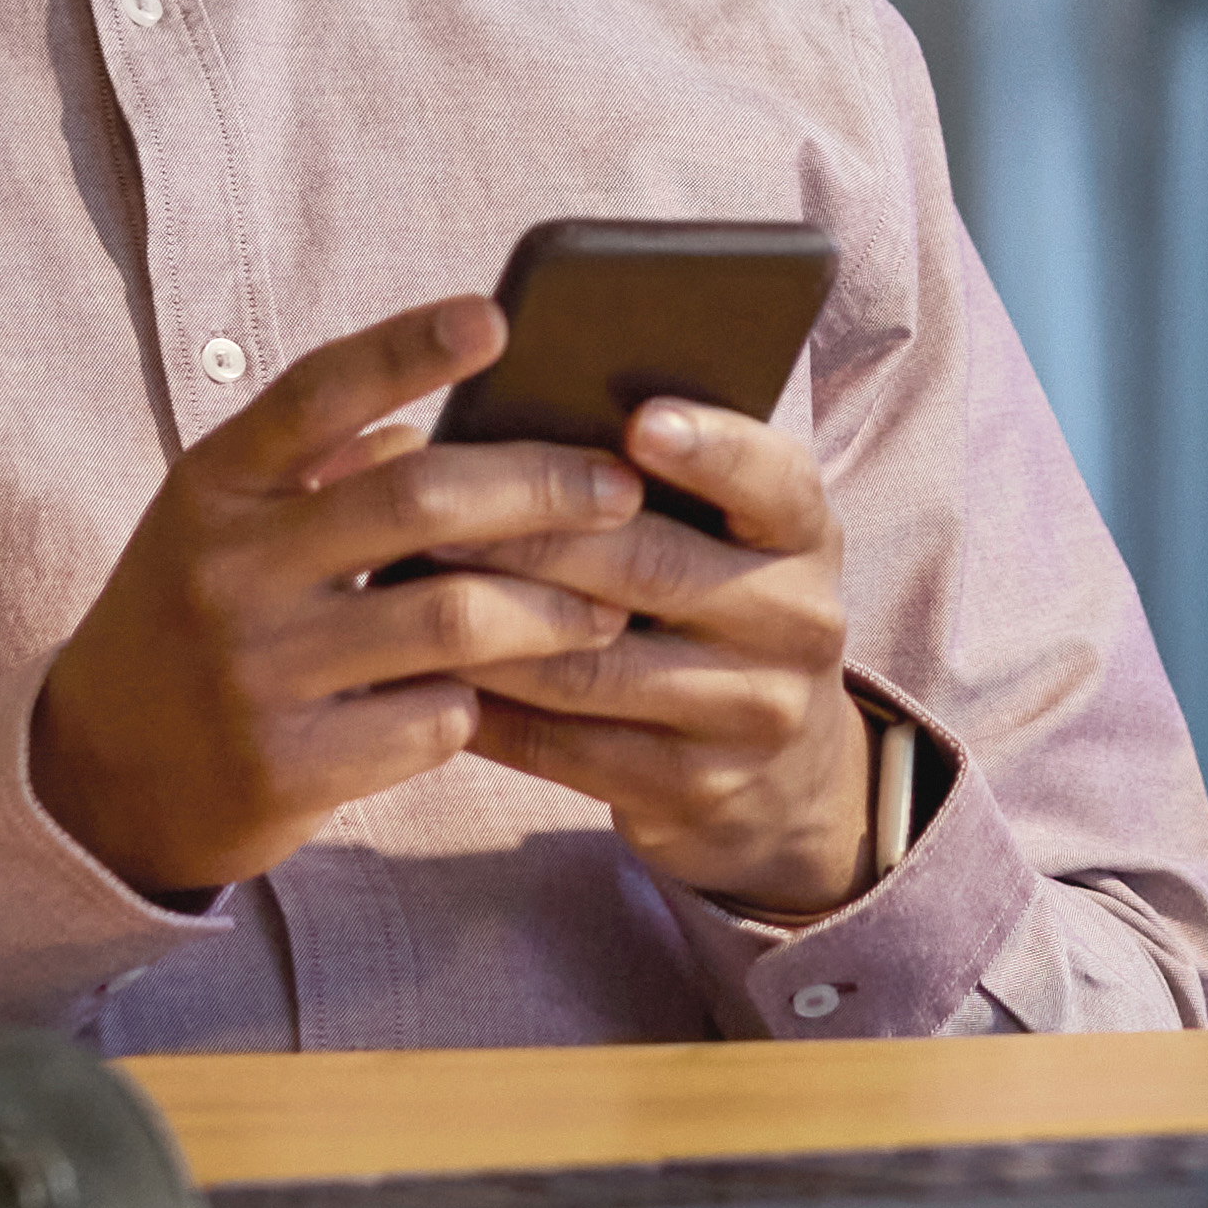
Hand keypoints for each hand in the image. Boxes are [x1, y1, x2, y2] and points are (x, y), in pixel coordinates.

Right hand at [28, 299, 647, 905]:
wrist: (101, 778)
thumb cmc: (199, 618)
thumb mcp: (228, 525)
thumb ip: (323, 469)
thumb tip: (446, 422)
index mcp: (213, 487)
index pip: (316, 393)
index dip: (406, 348)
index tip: (496, 318)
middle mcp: (228, 570)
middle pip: (418, 501)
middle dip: (542, 489)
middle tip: (621, 490)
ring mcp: (256, 673)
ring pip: (452, 619)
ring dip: (551, 609)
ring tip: (609, 605)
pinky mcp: (288, 769)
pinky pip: (433, 720)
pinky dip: (482, 701)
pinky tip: (508, 695)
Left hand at [436, 395, 873, 921]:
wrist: (779, 775)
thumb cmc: (713, 608)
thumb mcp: (725, 540)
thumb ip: (655, 481)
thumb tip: (513, 418)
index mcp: (804, 534)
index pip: (774, 480)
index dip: (711, 449)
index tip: (639, 419)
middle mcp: (798, 621)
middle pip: (651, 567)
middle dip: (530, 534)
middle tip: (427, 505)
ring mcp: (750, 713)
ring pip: (593, 666)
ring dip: (487, 627)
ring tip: (403, 590)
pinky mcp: (691, 788)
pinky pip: (566, 747)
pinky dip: (487, 708)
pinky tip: (424, 676)